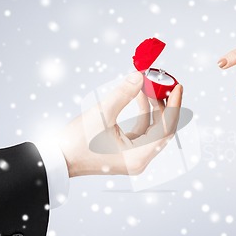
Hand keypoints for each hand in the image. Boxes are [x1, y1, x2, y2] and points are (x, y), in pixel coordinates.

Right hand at [59, 72, 182, 176]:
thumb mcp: (101, 114)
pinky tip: (139, 95)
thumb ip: (123, 94)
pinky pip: (143, 130)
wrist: (58, 159)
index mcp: (138, 156)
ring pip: (154, 128)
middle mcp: (140, 159)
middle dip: (165, 104)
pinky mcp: (127, 151)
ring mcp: (134, 156)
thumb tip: (140, 76)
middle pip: (163, 128)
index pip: (166, 129)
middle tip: (165, 82)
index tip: (177, 86)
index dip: (174, 106)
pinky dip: (143, 113)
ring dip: (153, 106)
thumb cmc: (76, 142)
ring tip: (149, 84)